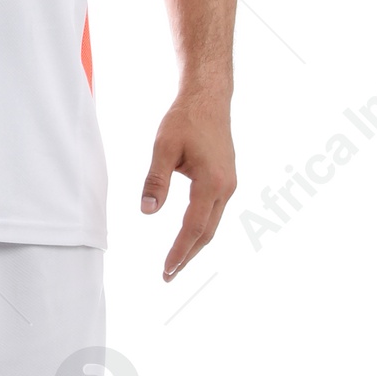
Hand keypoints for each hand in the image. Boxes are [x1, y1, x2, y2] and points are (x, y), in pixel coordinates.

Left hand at [140, 89, 235, 279]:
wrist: (209, 99)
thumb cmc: (185, 120)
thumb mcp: (163, 147)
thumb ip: (155, 181)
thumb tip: (147, 212)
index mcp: (212, 182)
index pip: (193, 227)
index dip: (179, 251)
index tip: (166, 269)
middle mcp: (226, 188)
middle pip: (207, 233)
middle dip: (187, 256)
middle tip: (168, 276)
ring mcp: (229, 185)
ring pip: (212, 225)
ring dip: (194, 245)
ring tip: (175, 263)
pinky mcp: (226, 180)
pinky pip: (214, 213)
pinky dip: (200, 230)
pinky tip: (187, 237)